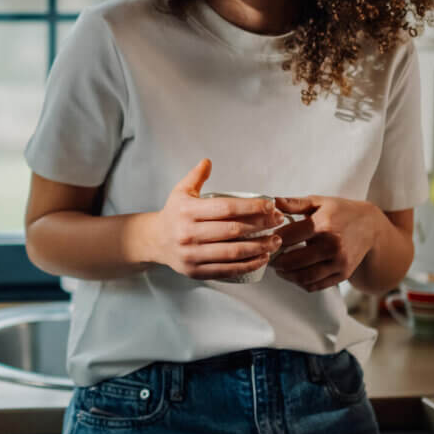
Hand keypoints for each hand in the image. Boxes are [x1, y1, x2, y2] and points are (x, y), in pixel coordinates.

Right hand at [144, 159, 284, 280]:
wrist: (154, 241)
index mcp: (187, 211)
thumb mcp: (180, 191)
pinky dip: (249, 265)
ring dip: (260, 247)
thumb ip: (196, 176)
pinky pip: (228, 270)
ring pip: (233, 252)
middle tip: (279, 220)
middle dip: (261, 225)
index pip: (226, 208)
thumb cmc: (174, 214)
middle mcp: (188, 234)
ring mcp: (192, 255)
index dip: (252, 207)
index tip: (270, 205)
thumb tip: (208, 161)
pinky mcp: (197, 271)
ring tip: (276, 240)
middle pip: (233, 230)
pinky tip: (263, 257)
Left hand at [269, 195, 387, 291]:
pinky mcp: (343, 274)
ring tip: (279, 269)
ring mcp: (339, 262)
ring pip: (304, 277)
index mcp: (323, 225)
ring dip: (286, 275)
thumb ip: (294, 203)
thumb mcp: (319, 202)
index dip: (273, 240)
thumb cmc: (341, 212)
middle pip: (293, 261)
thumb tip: (272, 202)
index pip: (288, 237)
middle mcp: (332, 245)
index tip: (265, 240)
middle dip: (276, 261)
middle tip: (269, 258)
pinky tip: (294, 275)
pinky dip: (301, 283)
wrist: (371, 227)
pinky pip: (317, 285)